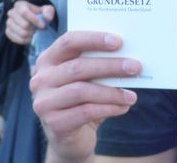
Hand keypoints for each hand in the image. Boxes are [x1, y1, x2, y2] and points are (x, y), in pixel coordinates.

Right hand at [6, 1, 54, 44]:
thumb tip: (48, 17)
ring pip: (21, 33)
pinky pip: (17, 39)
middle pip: (24, 25)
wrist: (34, 21)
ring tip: (36, 33)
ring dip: (32, 35)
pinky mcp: (7, 32)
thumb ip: (49, 11)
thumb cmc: (40, 14)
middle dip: (35, 29)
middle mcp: (11, 13)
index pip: (24, 12)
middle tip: (40, 30)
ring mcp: (8, 23)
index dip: (34, 20)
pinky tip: (31, 37)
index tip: (43, 26)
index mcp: (20, 5)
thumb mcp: (47, 9)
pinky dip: (26, 40)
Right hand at [30, 31, 139, 162]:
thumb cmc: (84, 98)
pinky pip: (85, 112)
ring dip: (113, 92)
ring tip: (132, 95)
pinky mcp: (53, 123)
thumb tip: (129, 57)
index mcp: (49, 59)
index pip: (69, 41)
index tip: (119, 41)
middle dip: (110, 65)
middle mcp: (41, 79)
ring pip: (82, 91)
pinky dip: (109, 108)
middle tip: (135, 67)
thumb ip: (99, 63)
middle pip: (78, 67)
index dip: (94, 39)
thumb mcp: (89, 78)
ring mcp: (44, 102)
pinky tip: (123, 107)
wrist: (71, 137)